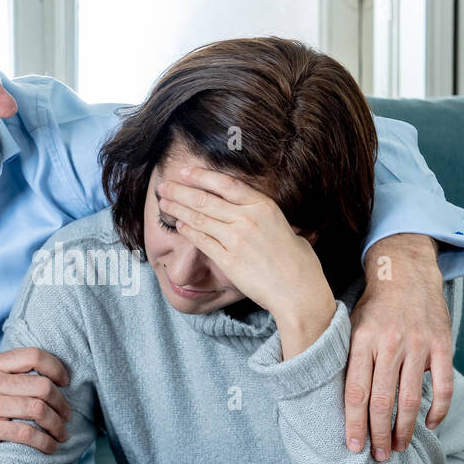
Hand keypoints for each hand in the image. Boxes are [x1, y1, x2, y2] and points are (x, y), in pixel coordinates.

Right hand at [0, 347, 71, 463]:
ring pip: (38, 409)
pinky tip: (49, 447)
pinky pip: (27, 434)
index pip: (34, 355)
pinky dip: (44, 442)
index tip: (65, 383)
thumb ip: (8, 375)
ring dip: (57, 425)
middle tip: (66, 416)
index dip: (57, 368)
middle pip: (42, 385)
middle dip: (62, 404)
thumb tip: (47, 377)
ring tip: (61, 433)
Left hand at [156, 165, 335, 346]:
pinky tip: (178, 225)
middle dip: (180, 191)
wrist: (298, 291)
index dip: (202, 176)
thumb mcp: (285, 227)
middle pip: (205, 199)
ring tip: (164, 203)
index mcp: (264, 206)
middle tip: (164, 186)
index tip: (185, 172)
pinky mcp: (228, 260)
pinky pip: (202, 241)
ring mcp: (236, 239)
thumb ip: (266, 217)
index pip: (226, 184)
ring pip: (199, 218)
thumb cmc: (299, 262)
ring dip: (178, 209)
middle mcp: (248, 219)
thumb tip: (258, 213)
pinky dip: (188, 231)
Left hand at [345, 234, 453, 461]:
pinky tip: (430, 424)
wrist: (405, 272)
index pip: (356, 393)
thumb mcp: (351, 327)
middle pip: (383, 402)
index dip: (355, 424)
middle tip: (378, 456)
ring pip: (411, 398)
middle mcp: (390, 345)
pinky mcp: (442, 345)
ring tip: (398, 447)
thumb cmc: (374, 306)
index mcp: (363, 342)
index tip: (353, 447)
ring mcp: (418, 345)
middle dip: (379, 434)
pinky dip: (438, 409)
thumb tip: (343, 401)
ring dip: (405, 429)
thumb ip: (349, 360)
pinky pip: (444, 385)